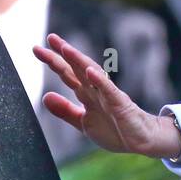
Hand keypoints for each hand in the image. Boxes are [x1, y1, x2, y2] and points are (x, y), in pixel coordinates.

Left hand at [33, 34, 180, 158]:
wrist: (143, 142)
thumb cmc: (116, 131)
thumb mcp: (83, 123)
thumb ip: (65, 110)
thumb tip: (45, 96)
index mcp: (87, 95)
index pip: (68, 74)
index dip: (54, 61)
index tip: (38, 49)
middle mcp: (97, 91)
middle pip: (78, 69)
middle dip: (64, 54)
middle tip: (50, 38)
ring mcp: (109, 96)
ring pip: (93, 74)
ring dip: (80, 61)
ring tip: (67, 49)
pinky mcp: (121, 105)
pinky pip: (110, 91)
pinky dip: (100, 81)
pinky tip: (90, 72)